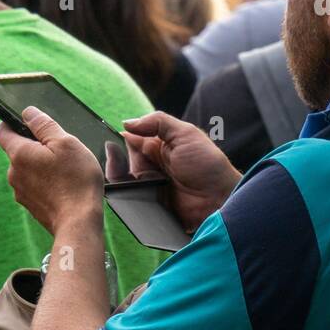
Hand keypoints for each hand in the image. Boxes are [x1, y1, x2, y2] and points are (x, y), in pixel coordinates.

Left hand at [0, 107, 104, 236]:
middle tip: (59, 149)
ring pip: (27, 170)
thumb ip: (44, 125)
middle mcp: (14, 173)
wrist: (78, 221)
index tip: (25, 121)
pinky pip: (35, 186)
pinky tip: (64, 185)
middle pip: (18, 151)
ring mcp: (21, 191)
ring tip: (66, 170)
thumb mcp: (66, 143)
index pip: (3, 132)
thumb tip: (28, 112)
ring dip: (41, 166)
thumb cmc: (75, 180)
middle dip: (35, 146)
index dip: (12, 122)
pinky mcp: (31, 205)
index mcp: (19, 154)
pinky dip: (46, 182)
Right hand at [121, 111, 241, 232]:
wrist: (221, 198)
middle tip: (119, 159)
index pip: (129, 141)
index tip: (108, 140)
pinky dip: (123, 198)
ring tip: (126, 175)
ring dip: (119, 178)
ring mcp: (148, 188)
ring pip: (121, 183)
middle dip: (117, 160)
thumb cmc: (207, 163)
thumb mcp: (185, 134)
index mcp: (158, 147)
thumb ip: (157, 122)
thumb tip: (126, 122)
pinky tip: (125, 193)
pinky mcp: (149, 208)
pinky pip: (128, 203)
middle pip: (121, 162)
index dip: (117, 140)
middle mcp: (151, 167)